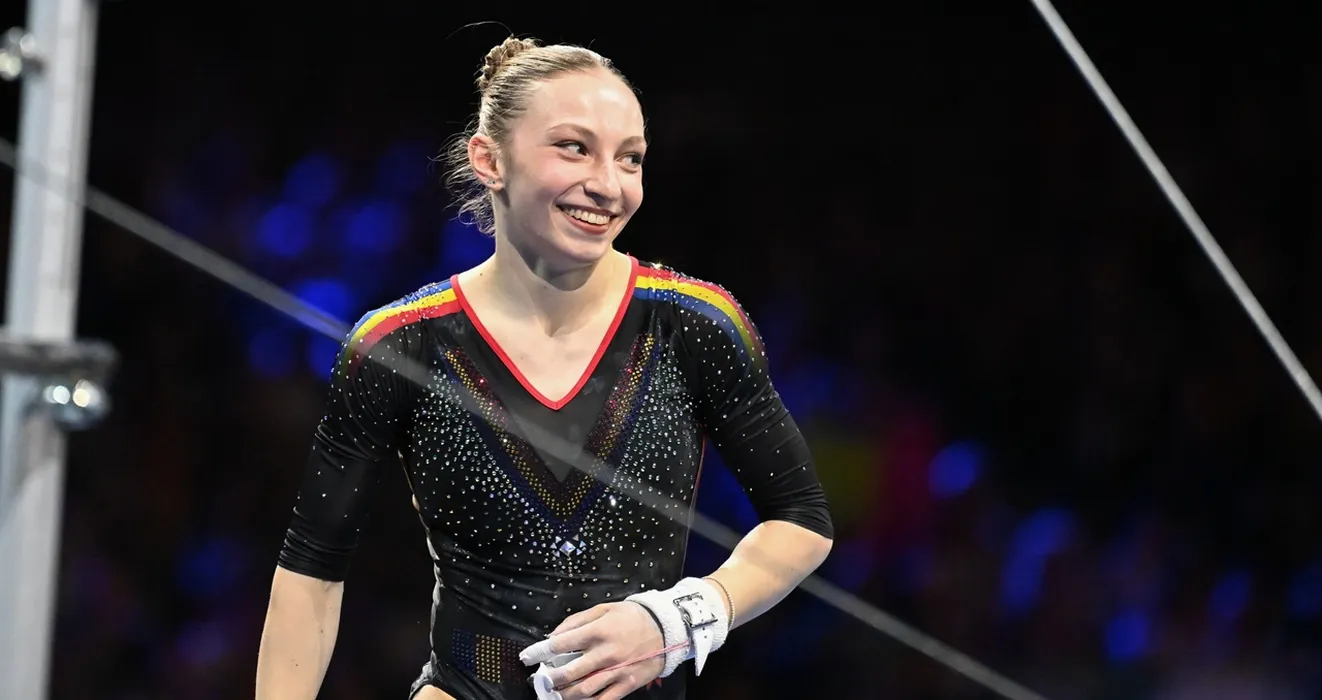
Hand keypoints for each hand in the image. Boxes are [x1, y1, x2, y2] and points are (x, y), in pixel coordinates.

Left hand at [520, 602, 665, 699]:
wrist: (667, 629)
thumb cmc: (632, 616)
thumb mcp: (604, 609)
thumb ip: (577, 620)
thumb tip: (554, 635)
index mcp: (598, 631)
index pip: (561, 644)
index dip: (540, 651)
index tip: (526, 657)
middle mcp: (605, 654)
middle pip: (569, 672)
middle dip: (550, 679)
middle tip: (541, 680)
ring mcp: (616, 672)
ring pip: (583, 691)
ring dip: (564, 694)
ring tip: (555, 693)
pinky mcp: (626, 685)